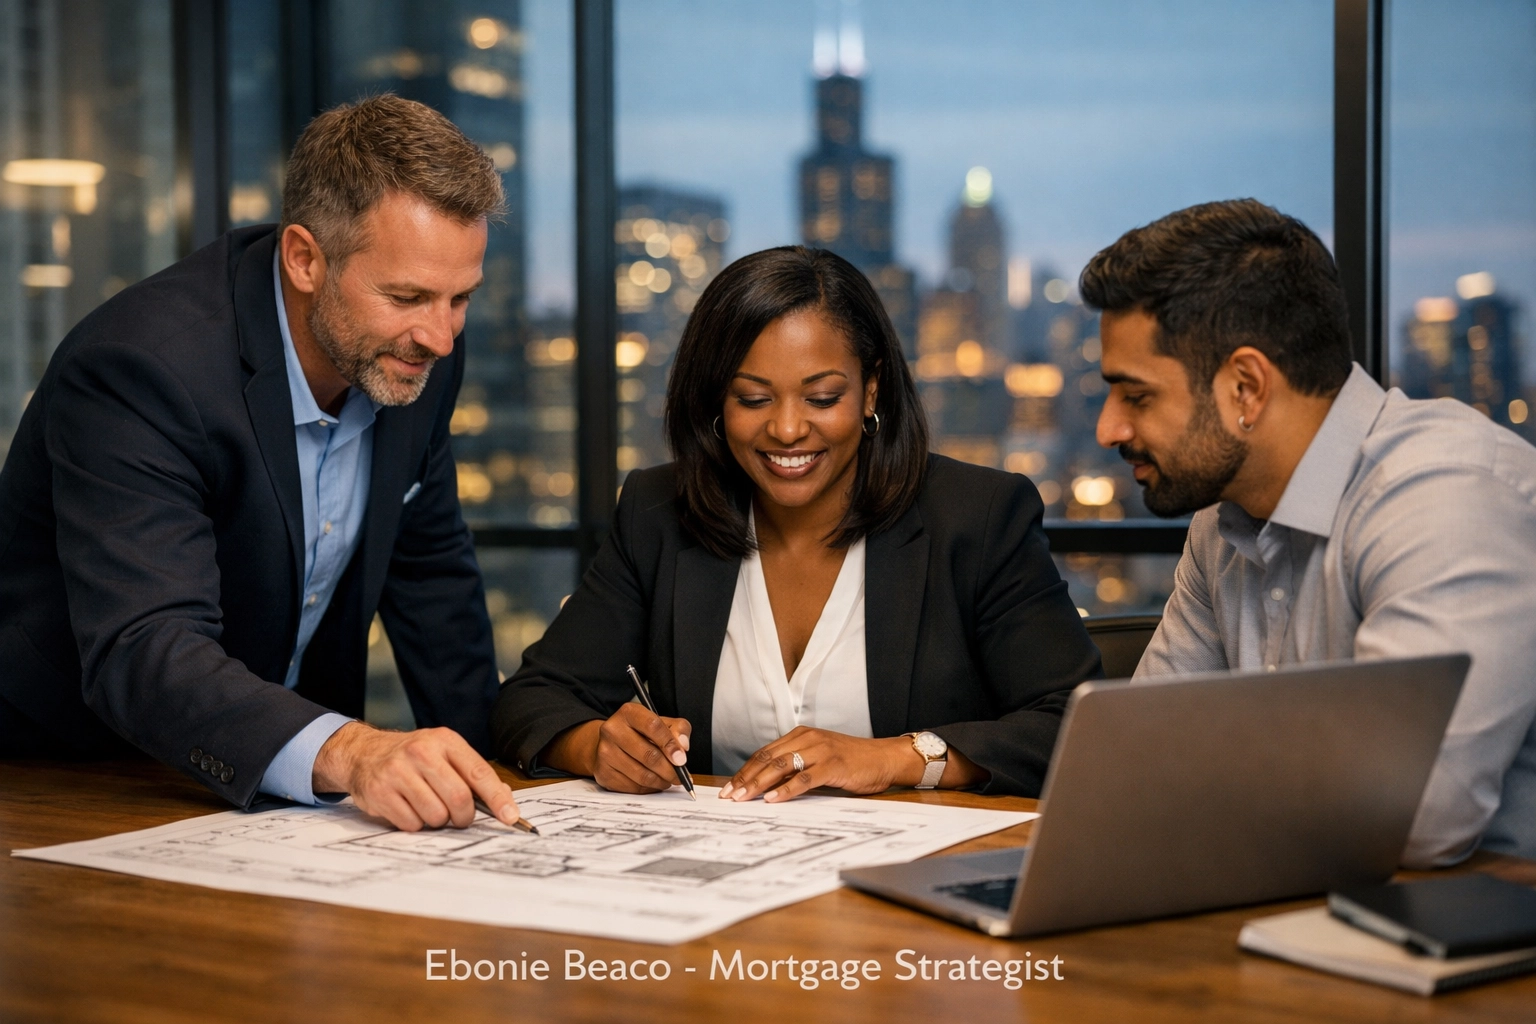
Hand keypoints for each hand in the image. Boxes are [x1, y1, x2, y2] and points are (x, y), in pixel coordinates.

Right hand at [311, 722, 520, 831]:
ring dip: (437, 821)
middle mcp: (421, 752)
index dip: (498, 799)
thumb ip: (472, 774)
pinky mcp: (380, 792)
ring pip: (436, 816)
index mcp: (445, 741)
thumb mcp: (444, 753)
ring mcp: (398, 772)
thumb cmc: (413, 757)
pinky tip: (408, 808)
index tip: (511, 817)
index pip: (479, 773)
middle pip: (459, 799)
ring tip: (428, 806)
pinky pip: (412, 824)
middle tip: (460, 818)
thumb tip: (504, 798)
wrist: (364, 753)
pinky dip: (415, 823)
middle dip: (464, 817)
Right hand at [544, 704, 691, 793]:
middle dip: (670, 770)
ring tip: (668, 779)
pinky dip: (648, 788)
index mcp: (628, 713)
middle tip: (680, 776)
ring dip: (661, 781)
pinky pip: (633, 787)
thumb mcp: (661, 722)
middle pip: (648, 755)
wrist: (611, 743)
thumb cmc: (640, 733)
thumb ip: (678, 729)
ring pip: (642, 775)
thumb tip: (683, 746)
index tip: (681, 759)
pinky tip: (653, 782)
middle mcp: (612, 730)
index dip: (670, 744)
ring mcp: (605, 752)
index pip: (653, 726)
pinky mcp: (603, 773)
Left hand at [721, 727, 918, 802]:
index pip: (764, 753)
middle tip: (729, 796)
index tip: (729, 787)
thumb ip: (796, 766)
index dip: (745, 770)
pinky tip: (772, 799)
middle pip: (767, 759)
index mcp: (801, 735)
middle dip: (745, 778)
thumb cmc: (852, 762)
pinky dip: (785, 790)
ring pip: (781, 766)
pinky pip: (803, 778)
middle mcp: (807, 738)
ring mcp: (820, 750)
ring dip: (759, 784)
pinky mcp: (832, 765)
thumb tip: (766, 785)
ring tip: (744, 798)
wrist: (884, 758)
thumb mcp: (819, 758)